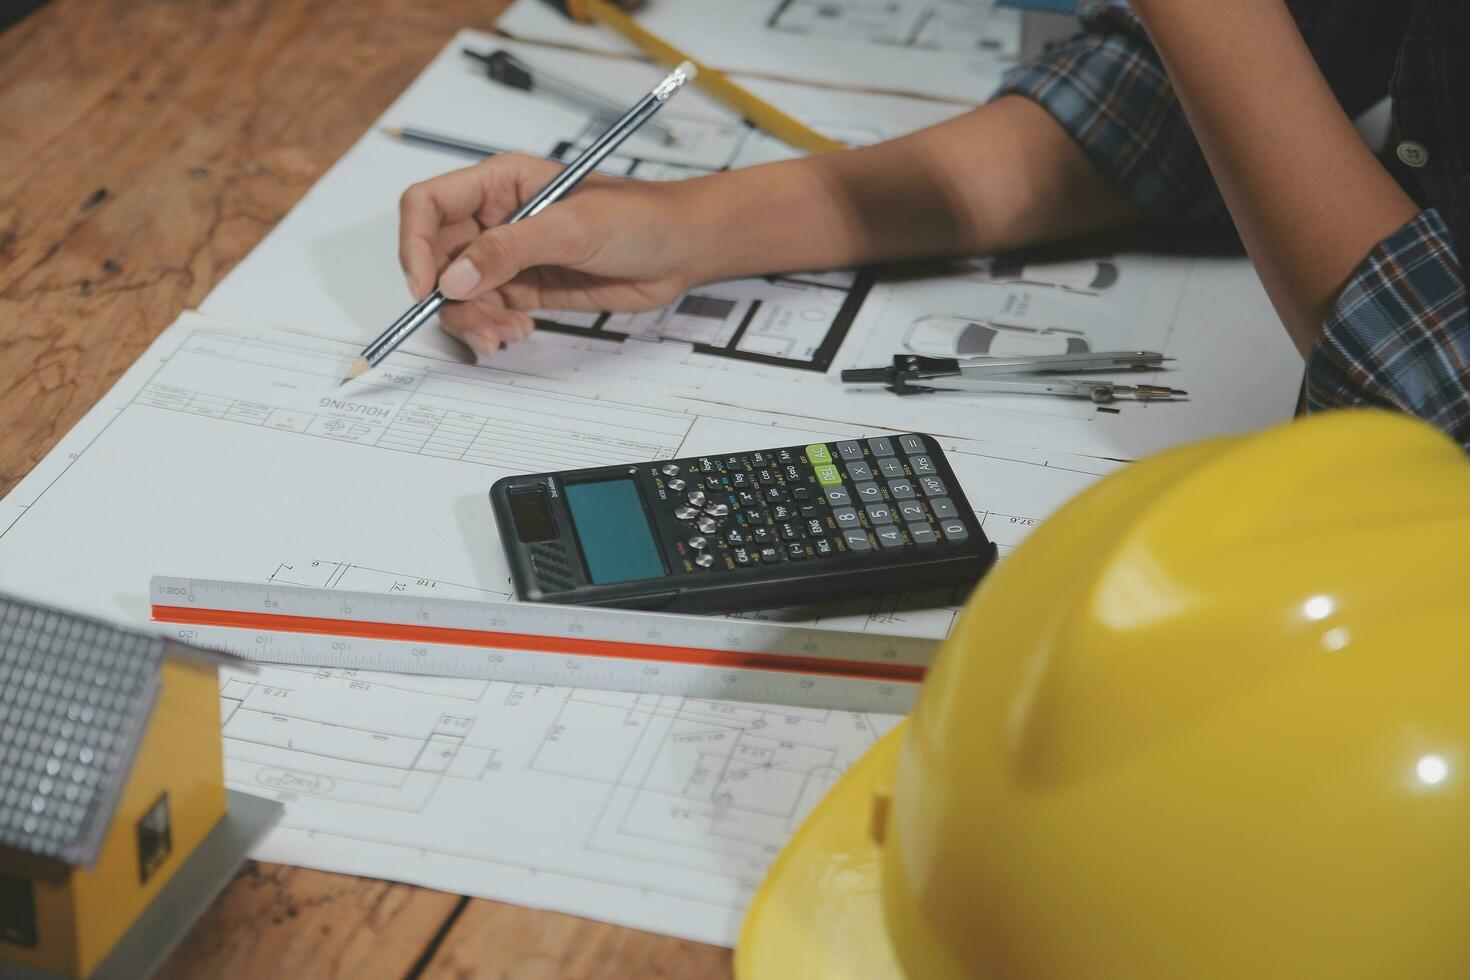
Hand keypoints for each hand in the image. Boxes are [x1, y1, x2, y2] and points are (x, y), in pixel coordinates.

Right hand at [398, 153, 699, 357]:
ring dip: (471, 319)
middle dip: (446, 296)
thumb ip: (510, 249)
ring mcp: (508, 255)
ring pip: (457, 292)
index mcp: (499, 182)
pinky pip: (486, 310)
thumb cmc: (639, 218)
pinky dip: (491, 328)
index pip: (428, 205)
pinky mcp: (525, 287)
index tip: (425, 286)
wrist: (682, 249)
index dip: (414, 245)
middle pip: (435, 257)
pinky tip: (518, 331)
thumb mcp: (573, 227)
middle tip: (478, 322)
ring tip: (506, 334)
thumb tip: (453, 277)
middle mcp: (495, 217)